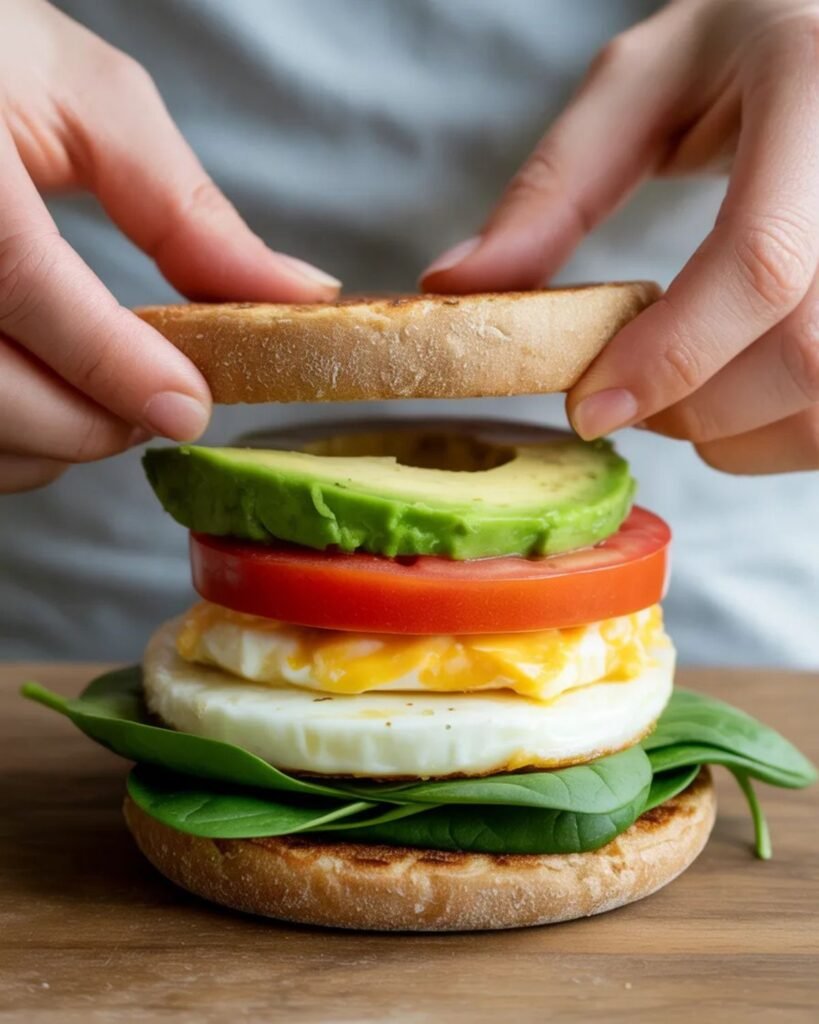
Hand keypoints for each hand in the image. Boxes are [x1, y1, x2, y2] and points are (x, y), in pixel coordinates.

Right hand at [0, 0, 339, 493]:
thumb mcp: (84, 99)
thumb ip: (184, 207)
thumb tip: (294, 293)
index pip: (29, 290)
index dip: (118, 366)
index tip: (191, 407)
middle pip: (1, 392)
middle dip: (99, 421)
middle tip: (166, 399)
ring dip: (59, 439)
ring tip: (112, 393)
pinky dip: (21, 439)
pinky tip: (55, 395)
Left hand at [422, 0, 818, 473]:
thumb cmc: (736, 59)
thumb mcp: (638, 89)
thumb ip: (552, 189)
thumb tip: (454, 286)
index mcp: (815, 92)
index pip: (760, 261)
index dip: (670, 355)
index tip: (588, 407)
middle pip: (802, 353)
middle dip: (691, 406)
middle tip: (622, 393)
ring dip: (731, 430)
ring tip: (677, 384)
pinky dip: (771, 433)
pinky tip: (732, 389)